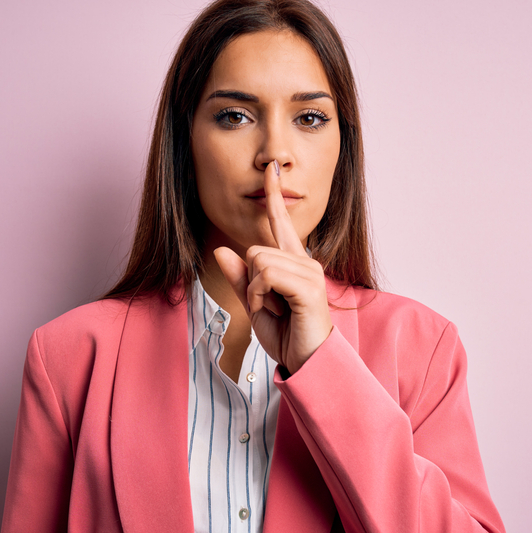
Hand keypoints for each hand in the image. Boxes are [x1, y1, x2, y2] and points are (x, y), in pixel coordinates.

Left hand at [214, 161, 332, 373]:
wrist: (307, 361)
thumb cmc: (287, 336)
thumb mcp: (255, 304)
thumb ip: (240, 278)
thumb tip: (221, 250)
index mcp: (294, 262)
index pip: (281, 223)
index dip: (274, 196)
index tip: (271, 170)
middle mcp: (305, 261)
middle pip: (255, 250)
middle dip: (250, 282)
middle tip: (268, 307)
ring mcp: (310, 272)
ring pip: (258, 261)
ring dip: (255, 291)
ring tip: (274, 310)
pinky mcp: (309, 286)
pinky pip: (267, 274)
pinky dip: (260, 294)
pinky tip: (276, 310)